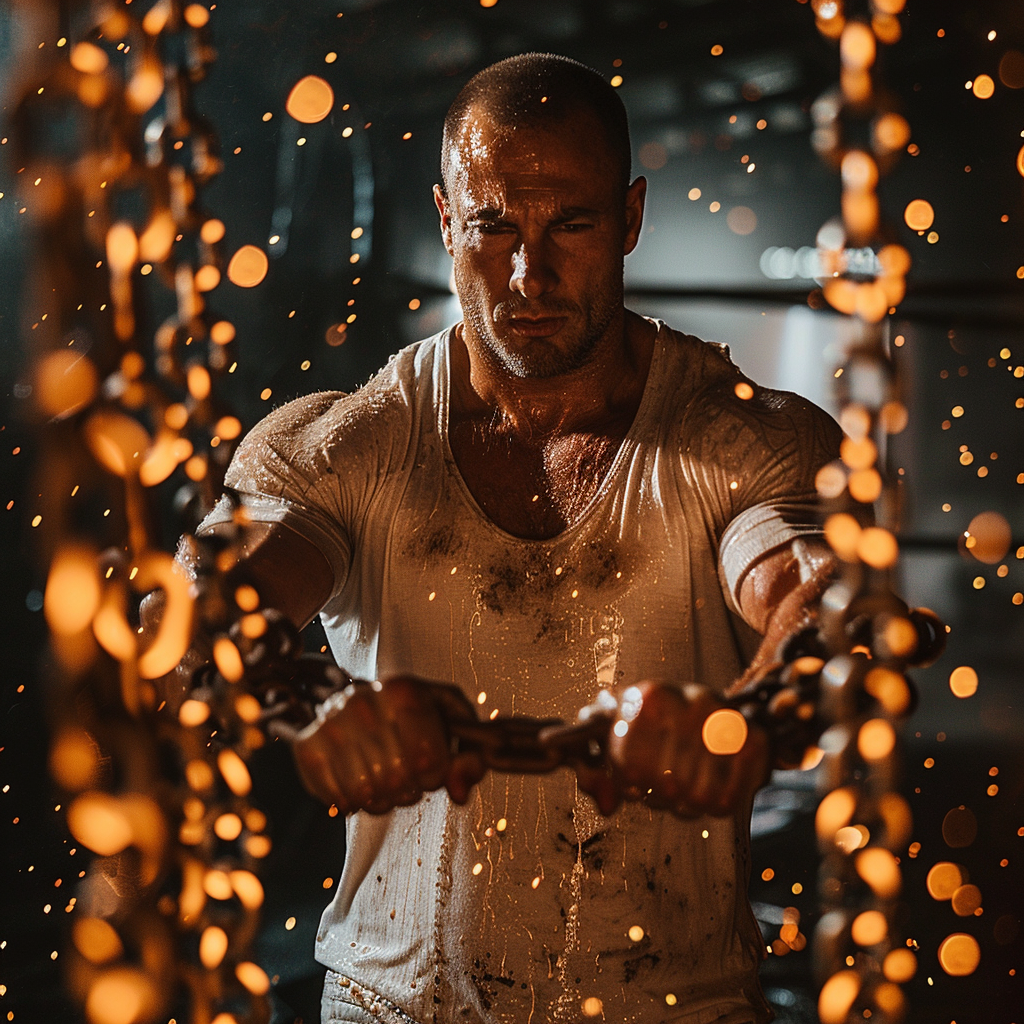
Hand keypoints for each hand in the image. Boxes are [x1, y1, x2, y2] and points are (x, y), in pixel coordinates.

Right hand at [283, 675, 484, 814]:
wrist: (349, 696)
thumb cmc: (408, 712)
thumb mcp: (449, 720)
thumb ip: (470, 754)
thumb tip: (459, 794)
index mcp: (405, 693)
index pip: (430, 760)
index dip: (435, 775)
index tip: (429, 765)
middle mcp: (366, 704)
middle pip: (399, 782)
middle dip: (409, 789)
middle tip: (404, 775)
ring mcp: (333, 725)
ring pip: (368, 795)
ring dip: (381, 799)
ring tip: (381, 778)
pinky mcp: (309, 748)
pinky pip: (339, 800)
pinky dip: (353, 802)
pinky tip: (356, 780)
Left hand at [573, 681, 769, 818]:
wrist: (708, 712)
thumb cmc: (652, 726)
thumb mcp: (615, 733)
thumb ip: (594, 767)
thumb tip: (607, 803)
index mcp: (651, 695)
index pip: (630, 766)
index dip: (629, 785)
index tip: (633, 779)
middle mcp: (691, 699)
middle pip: (667, 786)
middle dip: (660, 796)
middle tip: (664, 784)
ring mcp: (726, 718)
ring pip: (698, 797)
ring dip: (688, 803)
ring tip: (686, 783)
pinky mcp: (754, 740)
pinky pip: (728, 799)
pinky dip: (715, 803)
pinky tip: (711, 785)